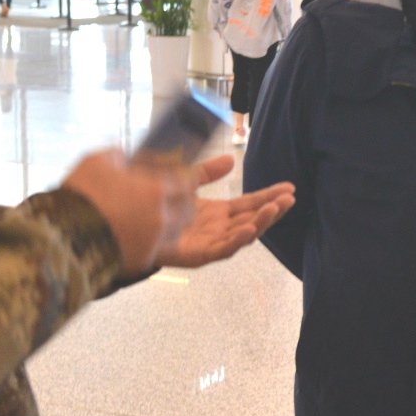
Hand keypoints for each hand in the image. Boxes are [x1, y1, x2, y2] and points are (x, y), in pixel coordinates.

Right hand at [63, 148, 196, 270]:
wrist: (63, 237)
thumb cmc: (81, 195)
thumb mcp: (97, 161)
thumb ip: (120, 156)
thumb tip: (126, 158)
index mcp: (156, 191)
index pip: (188, 181)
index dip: (185, 176)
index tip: (180, 174)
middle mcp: (162, 218)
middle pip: (188, 209)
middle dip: (183, 201)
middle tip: (171, 196)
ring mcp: (154, 242)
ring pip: (176, 232)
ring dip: (171, 222)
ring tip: (154, 216)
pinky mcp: (142, 261)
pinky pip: (157, 249)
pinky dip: (153, 241)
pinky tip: (138, 233)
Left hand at [155, 155, 295, 268]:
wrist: (126, 223)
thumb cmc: (155, 205)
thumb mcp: (184, 181)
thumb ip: (207, 173)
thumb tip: (231, 159)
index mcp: (217, 214)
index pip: (250, 204)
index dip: (269, 196)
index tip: (289, 188)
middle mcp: (217, 229)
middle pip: (251, 220)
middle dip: (271, 210)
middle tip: (289, 198)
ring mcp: (208, 243)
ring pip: (241, 235)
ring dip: (260, 223)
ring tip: (275, 209)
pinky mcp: (196, 255)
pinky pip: (221, 250)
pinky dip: (236, 241)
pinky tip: (249, 229)